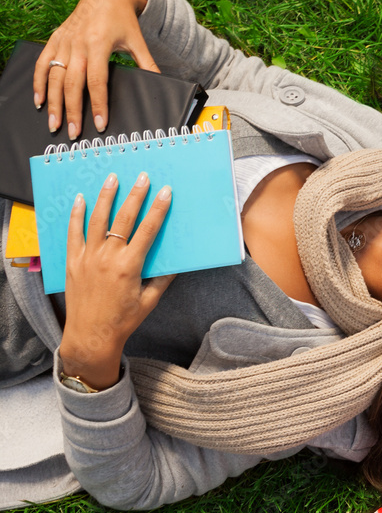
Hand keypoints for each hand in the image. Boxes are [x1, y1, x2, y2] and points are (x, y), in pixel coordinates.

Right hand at [33, 0, 159, 140]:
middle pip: (72, 83)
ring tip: (54, 123)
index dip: (98, 104)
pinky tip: (39, 100)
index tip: (100, 124)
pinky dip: (38, 82)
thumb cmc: (123, 21)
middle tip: (73, 133)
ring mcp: (64, 42)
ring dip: (52, 102)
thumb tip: (162, 84)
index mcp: (99, 44)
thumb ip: (148, 64)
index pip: (97, 81)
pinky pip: (42, 63)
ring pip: (53, 76)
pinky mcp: (55, 39)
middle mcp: (78, 44)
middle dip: (72, 110)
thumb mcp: (138, 42)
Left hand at [59, 172, 174, 389]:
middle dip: (135, 195)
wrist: (91, 334)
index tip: (165, 193)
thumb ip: (163, 279)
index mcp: (129, 266)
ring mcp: (88, 256)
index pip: (147, 230)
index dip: (158, 209)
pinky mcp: (73, 260)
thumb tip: (178, 262)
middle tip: (143, 178)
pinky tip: (82, 200)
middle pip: (123, 219)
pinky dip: (77, 215)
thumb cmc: (123, 320)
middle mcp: (108, 257)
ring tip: (113, 178)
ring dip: (106, 197)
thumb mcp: (150, 301)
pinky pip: (74, 232)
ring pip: (97, 219)